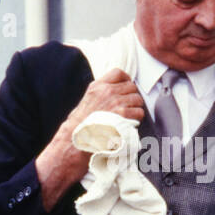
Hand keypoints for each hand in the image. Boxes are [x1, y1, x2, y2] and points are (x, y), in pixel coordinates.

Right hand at [35, 69, 144, 209]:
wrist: (76, 141)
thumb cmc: (79, 127)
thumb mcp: (87, 102)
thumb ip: (101, 94)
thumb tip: (117, 93)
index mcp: (97, 86)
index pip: (119, 73)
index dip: (126, 80)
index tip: (127, 88)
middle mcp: (107, 91)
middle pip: (132, 87)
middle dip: (132, 98)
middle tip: (128, 108)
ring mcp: (115, 102)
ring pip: (137, 100)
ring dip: (136, 109)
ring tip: (127, 118)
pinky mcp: (122, 114)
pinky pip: (139, 112)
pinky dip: (136, 119)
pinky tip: (128, 125)